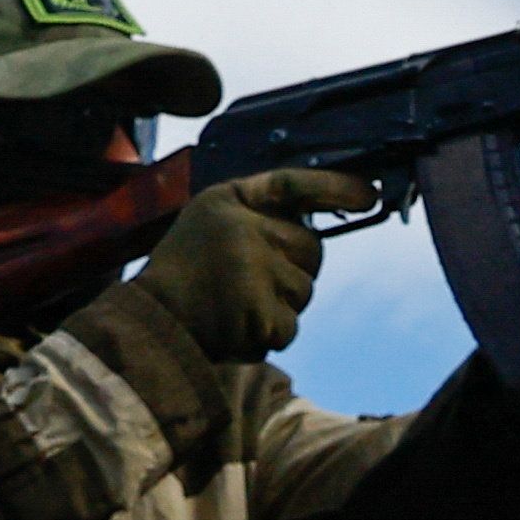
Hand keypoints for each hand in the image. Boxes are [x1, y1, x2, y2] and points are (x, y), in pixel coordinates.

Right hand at [133, 168, 338, 364]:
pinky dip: (270, 333)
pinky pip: (290, 325)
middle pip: (312, 250)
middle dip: (294, 269)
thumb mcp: (209, 221)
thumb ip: (257, 212)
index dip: (334, 187)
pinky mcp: (260, 313)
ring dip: (280, 305)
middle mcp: (244, 229)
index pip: (293, 185)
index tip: (368, 196)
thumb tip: (314, 223)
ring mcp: (255, 271)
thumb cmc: (183, 274)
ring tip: (235, 305)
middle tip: (248, 283)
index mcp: (230, 201)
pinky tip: (237, 327)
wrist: (151, 325)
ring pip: (304, 291)